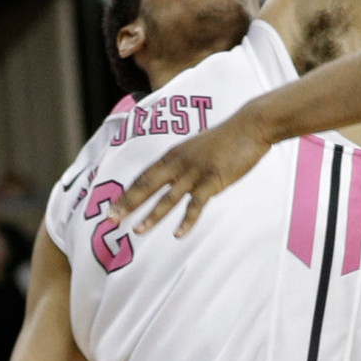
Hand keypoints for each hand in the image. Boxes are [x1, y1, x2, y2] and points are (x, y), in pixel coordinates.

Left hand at [110, 102, 278, 239]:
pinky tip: (177, 234)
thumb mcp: (199, 147)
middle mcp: (179, 163)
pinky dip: (187, 220)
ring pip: (168, 198)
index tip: (112, 207)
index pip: (144, 176)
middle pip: (147, 186)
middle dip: (127, 204)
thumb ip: (187, 161)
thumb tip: (181, 171)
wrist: (250, 126)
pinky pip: (196, 204)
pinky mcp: (213, 180)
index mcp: (174, 155)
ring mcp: (195, 173)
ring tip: (138, 231)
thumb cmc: (228, 137)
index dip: (126, 193)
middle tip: (110, 220)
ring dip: (152, 216)